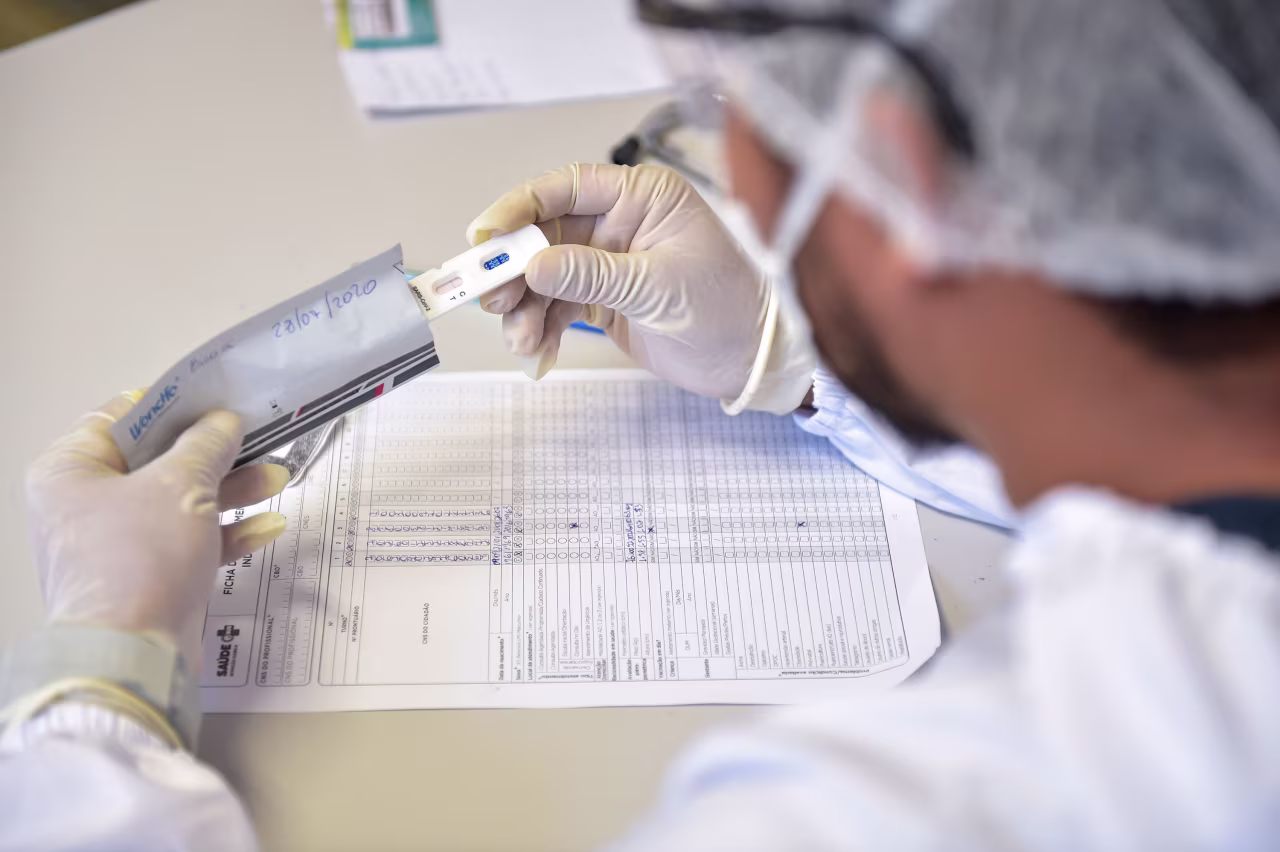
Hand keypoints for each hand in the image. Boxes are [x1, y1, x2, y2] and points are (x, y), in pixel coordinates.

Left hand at [25, 392, 289, 670]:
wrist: (134, 654)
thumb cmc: (140, 557)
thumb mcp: (181, 484)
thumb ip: (207, 444)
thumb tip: (223, 422)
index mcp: (70, 471)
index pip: (122, 418)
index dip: (172, 404)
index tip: (216, 397)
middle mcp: (85, 504)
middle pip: (158, 460)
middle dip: (215, 451)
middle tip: (255, 434)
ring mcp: (117, 543)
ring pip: (180, 501)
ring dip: (230, 490)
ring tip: (275, 477)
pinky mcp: (148, 576)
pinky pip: (190, 541)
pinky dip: (227, 532)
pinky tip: (267, 525)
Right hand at [467, 163, 813, 412]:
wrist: (749, 362)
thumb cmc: (728, 309)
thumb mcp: (658, 287)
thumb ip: (593, 274)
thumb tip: (535, 265)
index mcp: (643, 198)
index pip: (568, 188)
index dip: (519, 208)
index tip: (485, 235)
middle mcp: (621, 223)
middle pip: (544, 235)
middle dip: (514, 269)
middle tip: (492, 297)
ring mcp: (608, 262)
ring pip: (543, 277)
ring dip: (524, 309)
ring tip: (522, 340)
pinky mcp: (603, 300)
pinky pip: (554, 308)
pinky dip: (540, 330)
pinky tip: (537, 352)